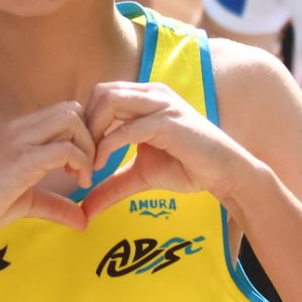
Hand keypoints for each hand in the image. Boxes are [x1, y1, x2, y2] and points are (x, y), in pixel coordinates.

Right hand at [0, 102, 92, 239]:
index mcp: (20, 132)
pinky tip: (78, 183)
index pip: (65, 111)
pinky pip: (64, 148)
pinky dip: (81, 163)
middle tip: (88, 168)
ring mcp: (19, 141)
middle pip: (73, 109)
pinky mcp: (20, 160)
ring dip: (88, 147)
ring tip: (82, 176)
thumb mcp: (27, 201)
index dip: (84, 135)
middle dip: (91, 136)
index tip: (84, 164)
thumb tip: (83, 220)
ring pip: (72, 120)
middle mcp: (20, 129)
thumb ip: (56, 205)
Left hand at [79, 82, 259, 221]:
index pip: (101, 95)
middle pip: (100, 92)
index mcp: (145, 97)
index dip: (84, 122)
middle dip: (83, 125)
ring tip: (88, 163)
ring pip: (110, 101)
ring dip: (92, 132)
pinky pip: (127, 128)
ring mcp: (161, 104)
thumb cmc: (187, 167)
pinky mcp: (168, 122)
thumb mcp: (140, 176)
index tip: (76, 156)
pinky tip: (101, 167)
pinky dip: (107, 146)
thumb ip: (111, 186)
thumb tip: (84, 208)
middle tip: (77, 159)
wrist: (225, 173)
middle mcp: (152, 93)